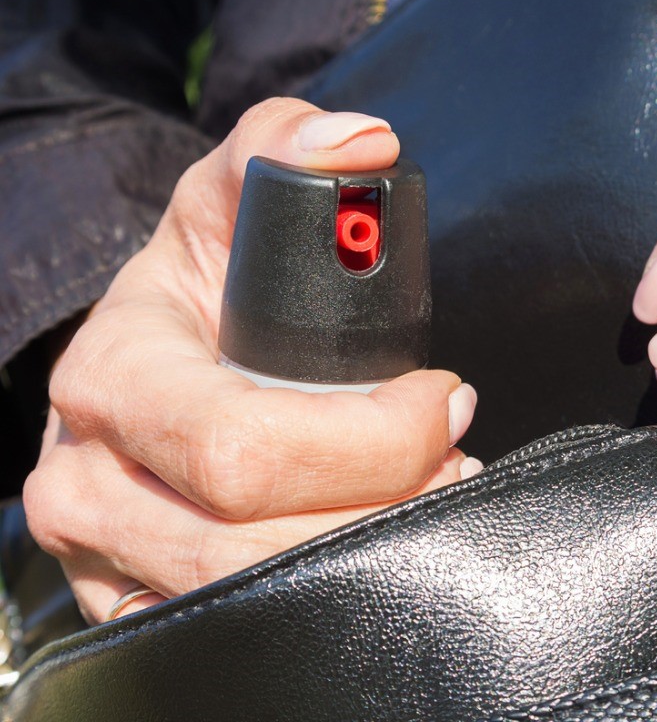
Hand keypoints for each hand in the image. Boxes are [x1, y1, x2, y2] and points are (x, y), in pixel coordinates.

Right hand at [25, 98, 480, 623]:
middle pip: (257, 544)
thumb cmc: (201, 284)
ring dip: (368, 558)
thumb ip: (286, 151)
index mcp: (111, 381)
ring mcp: (107, 557)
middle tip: (452, 457)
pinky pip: (234, 629)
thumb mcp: (229, 200)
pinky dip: (319, 599)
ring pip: (254, 601)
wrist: (149, 356)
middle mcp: (88, 483)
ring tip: (431, 498)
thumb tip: (364, 143)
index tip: (444, 399)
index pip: (245, 447)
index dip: (370, 439)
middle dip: (385, 506)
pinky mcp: (132, 602)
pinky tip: (367, 550)